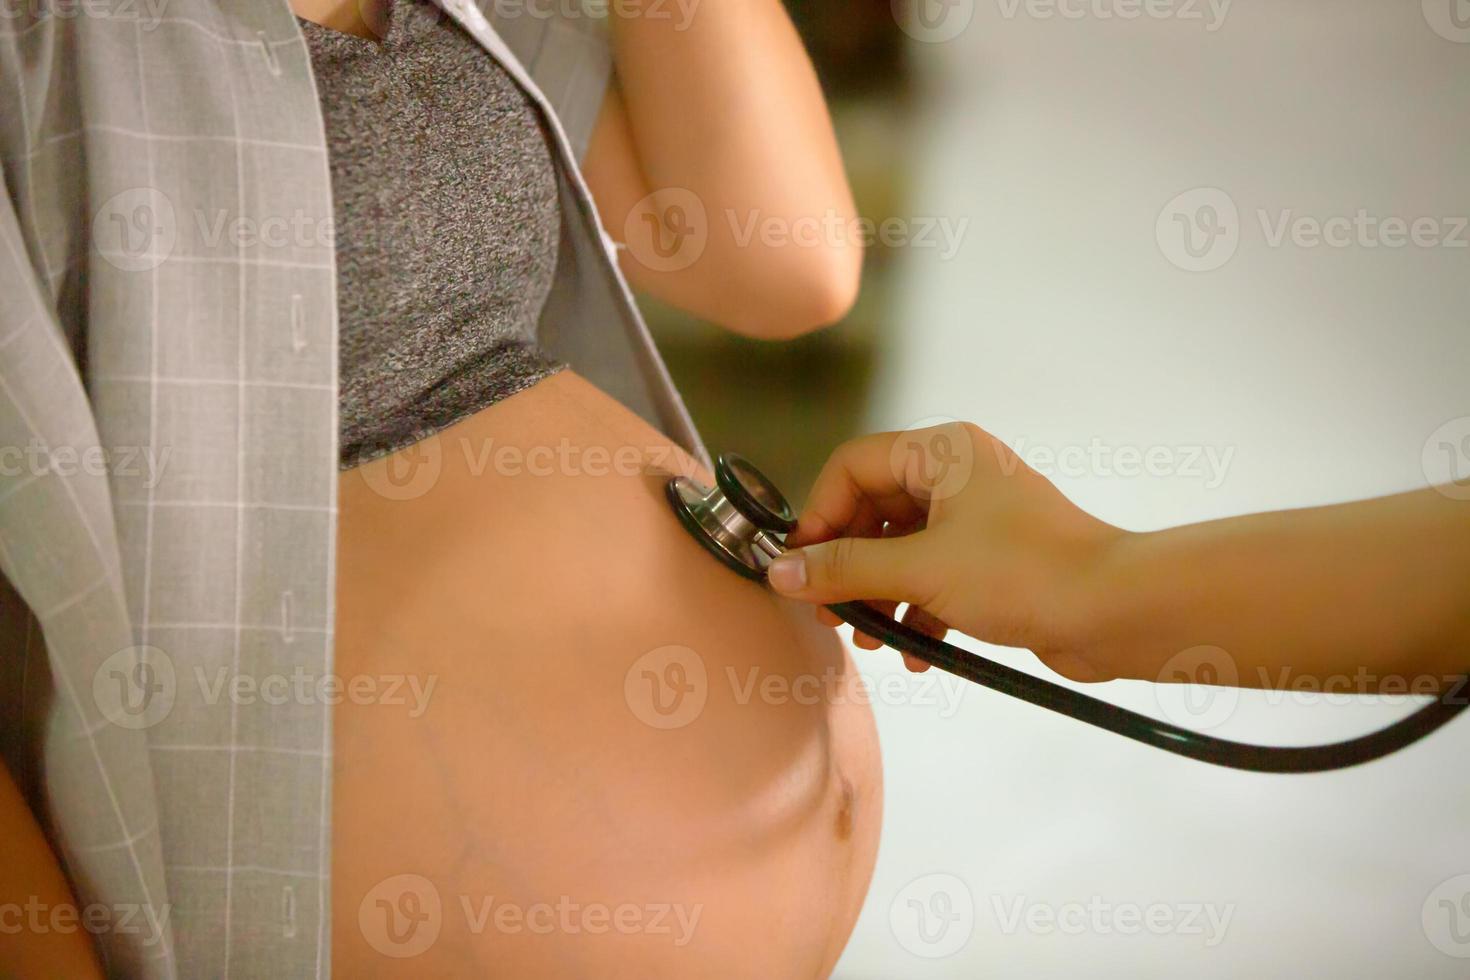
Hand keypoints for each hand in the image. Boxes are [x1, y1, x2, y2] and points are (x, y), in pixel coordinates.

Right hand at [769, 422, 1131, 681]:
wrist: (1115, 611)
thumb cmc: (1028, 573)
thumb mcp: (922, 570)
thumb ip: (846, 570)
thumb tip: (781, 571)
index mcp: (942, 452)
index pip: (851, 467)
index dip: (819, 516)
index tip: (801, 568)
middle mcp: (957, 475)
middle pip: (872, 511)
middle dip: (848, 566)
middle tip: (831, 612)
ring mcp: (976, 518)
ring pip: (901, 550)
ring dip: (879, 595)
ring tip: (870, 638)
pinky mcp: (992, 561)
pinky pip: (933, 577)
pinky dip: (917, 611)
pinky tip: (915, 652)